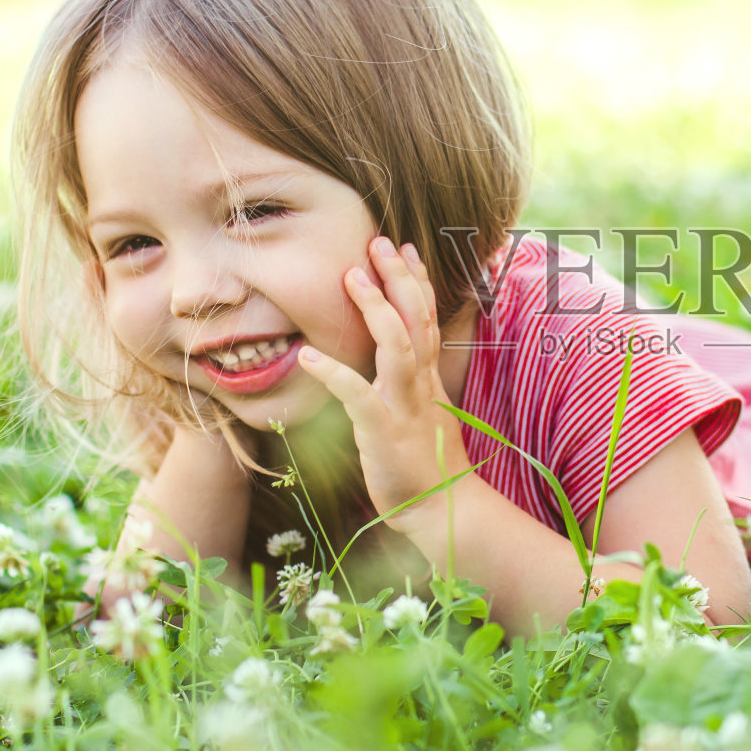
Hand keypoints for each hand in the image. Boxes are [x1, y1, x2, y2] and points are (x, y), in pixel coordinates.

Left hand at [296, 236, 472, 530]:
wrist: (442, 509)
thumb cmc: (428, 466)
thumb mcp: (426, 414)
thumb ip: (413, 385)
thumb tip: (398, 362)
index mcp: (429, 379)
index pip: (427, 318)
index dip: (417, 281)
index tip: (405, 249)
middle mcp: (421, 384)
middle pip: (416, 319)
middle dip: (399, 277)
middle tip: (379, 241)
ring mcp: (405, 406)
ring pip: (396, 346)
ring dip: (375, 309)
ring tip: (352, 277)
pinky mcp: (384, 432)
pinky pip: (358, 397)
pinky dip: (334, 374)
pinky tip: (308, 356)